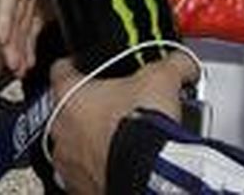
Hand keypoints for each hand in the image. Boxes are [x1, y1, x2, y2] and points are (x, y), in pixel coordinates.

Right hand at [0, 0, 53, 76]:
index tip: (3, 38)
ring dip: (19, 48)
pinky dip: (29, 44)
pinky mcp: (46, 7)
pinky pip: (33, 27)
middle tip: (14, 63)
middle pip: (16, 15)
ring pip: (23, 26)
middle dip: (13, 42)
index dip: (5, 18)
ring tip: (20, 68)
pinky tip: (28, 59)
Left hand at [48, 53, 197, 194]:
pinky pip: (84, 173)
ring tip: (121, 138)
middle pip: (69, 109)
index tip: (90, 67)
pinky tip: (120, 162)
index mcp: (68, 95)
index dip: (78, 65)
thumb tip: (183, 62)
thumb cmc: (144, 127)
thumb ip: (172, 63)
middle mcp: (60, 129)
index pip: (61, 68)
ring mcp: (67, 161)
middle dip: (90, 108)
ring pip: (74, 144)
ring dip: (91, 140)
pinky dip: (98, 167)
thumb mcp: (162, 79)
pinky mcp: (78, 188)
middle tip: (117, 107)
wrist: (152, 175)